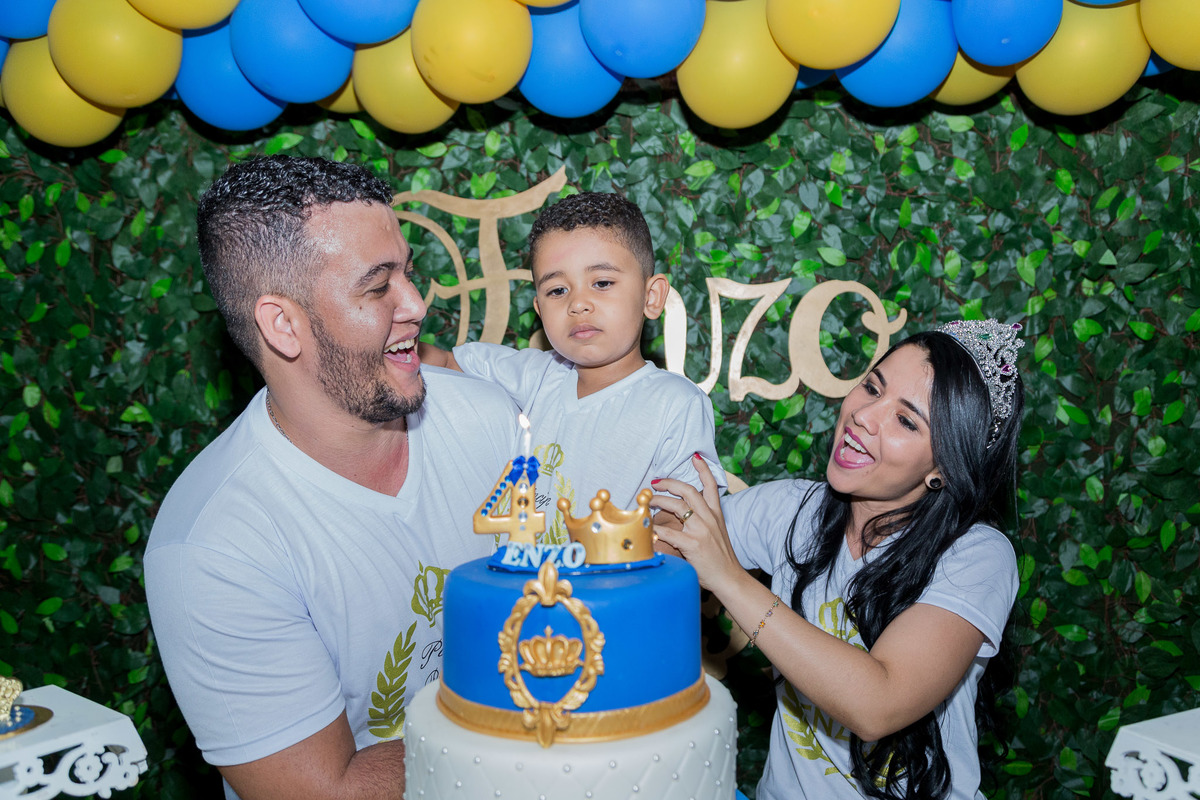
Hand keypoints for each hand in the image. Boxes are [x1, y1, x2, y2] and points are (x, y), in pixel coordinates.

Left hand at [650, 455, 743, 592]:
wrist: (730, 578)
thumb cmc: (721, 558)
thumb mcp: (717, 533)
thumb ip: (704, 522)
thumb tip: (685, 516)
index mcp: (716, 514)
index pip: (711, 486)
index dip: (703, 469)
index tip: (695, 457)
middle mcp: (709, 518)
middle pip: (689, 490)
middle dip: (670, 483)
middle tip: (656, 482)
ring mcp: (701, 530)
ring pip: (677, 506)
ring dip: (659, 501)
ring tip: (648, 501)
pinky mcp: (692, 544)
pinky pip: (669, 532)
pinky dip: (656, 529)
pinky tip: (648, 529)